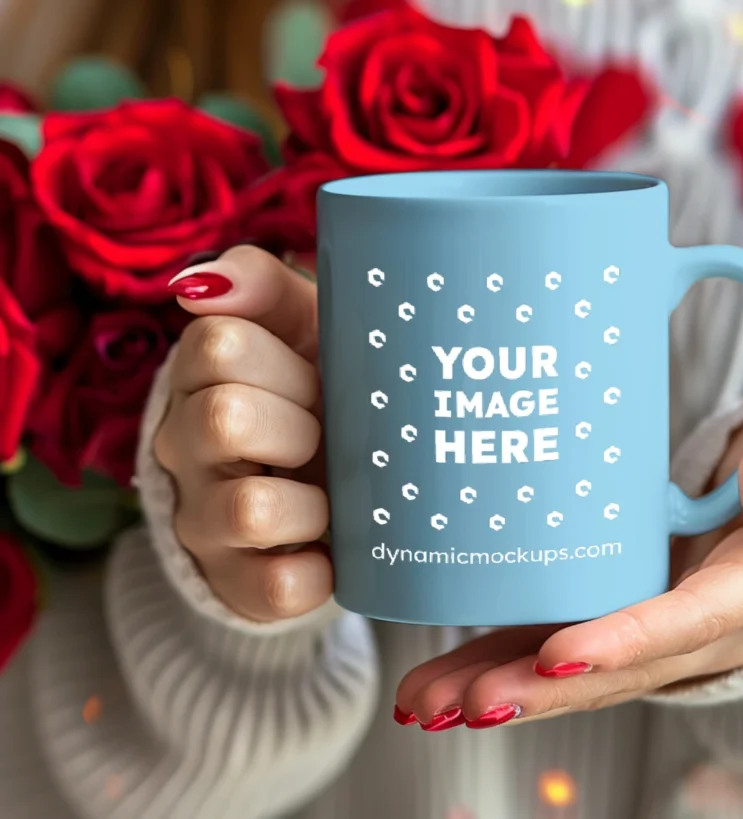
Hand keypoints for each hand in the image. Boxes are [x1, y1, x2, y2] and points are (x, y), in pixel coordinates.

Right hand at [154, 246, 332, 621]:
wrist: (326, 485)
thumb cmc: (319, 390)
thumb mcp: (302, 325)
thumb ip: (260, 285)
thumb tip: (202, 282)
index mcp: (201, 376)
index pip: (219, 345)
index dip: (285, 364)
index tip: (318, 379)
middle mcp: (186, 447)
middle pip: (225, 419)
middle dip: (300, 425)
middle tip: (328, 433)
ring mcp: (205, 518)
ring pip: (250, 509)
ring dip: (315, 502)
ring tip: (335, 497)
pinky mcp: (238, 584)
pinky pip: (278, 587)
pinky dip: (321, 571)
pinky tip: (336, 550)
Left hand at [395, 417, 742, 730]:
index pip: (686, 622)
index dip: (625, 641)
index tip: (559, 655)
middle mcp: (693, 631)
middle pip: (615, 671)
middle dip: (539, 690)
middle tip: (468, 700)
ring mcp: (646, 635)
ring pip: (572, 673)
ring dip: (498, 688)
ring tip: (423, 703)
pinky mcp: (609, 623)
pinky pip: (551, 653)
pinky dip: (493, 669)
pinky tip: (434, 688)